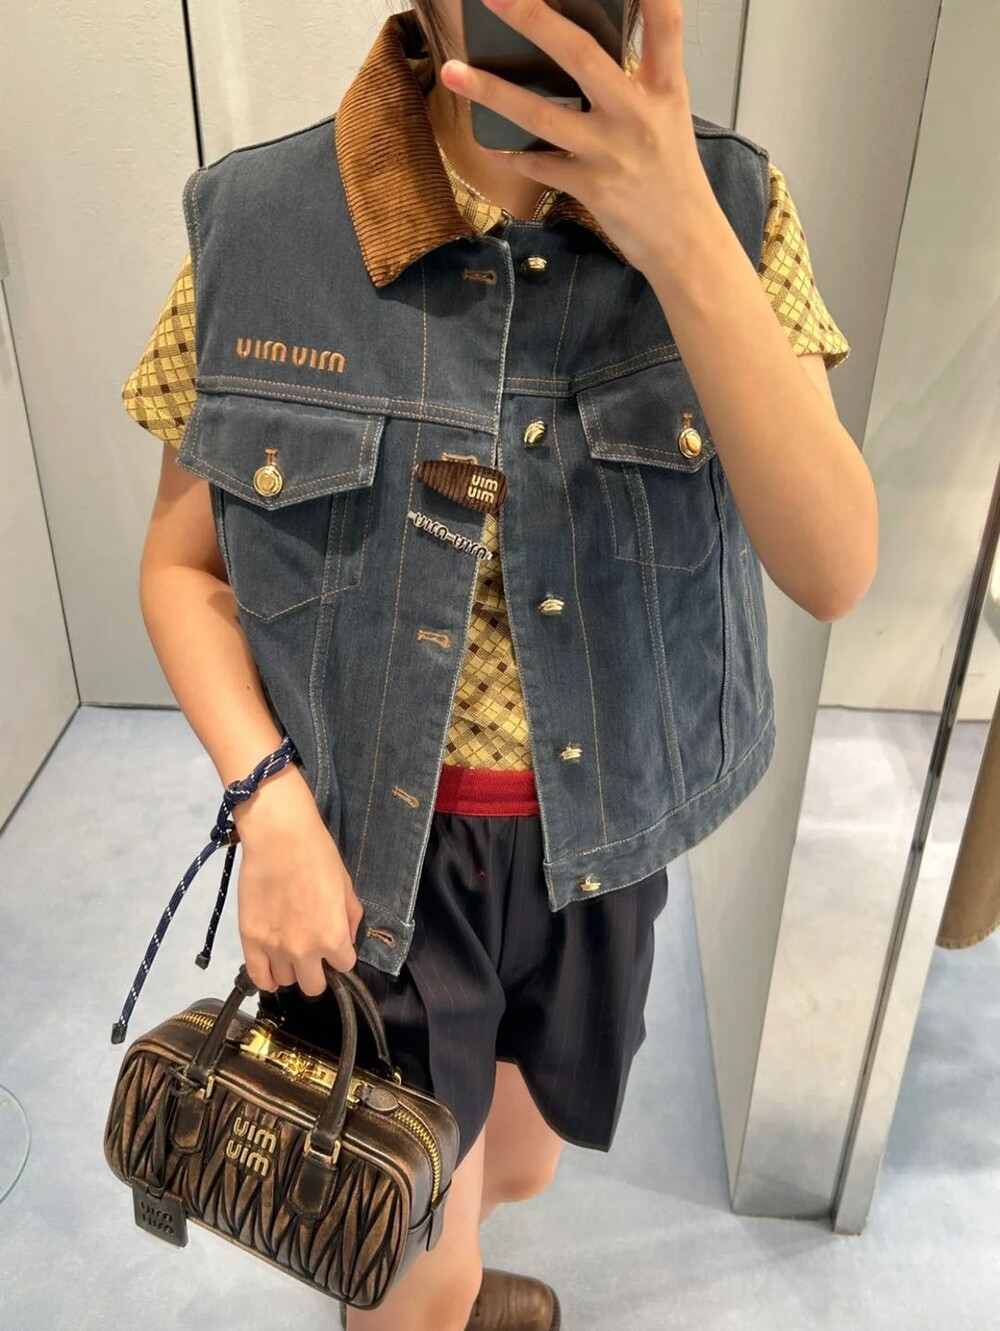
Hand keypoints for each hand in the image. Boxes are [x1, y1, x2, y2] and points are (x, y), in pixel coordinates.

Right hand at [232, 765, 364, 994]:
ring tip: (289, 949)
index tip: (334, 944)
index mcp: (333, 938)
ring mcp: (274, 948)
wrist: (279, 837)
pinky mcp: (249, 940)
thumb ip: (350, 920)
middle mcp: (305, 951)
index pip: (344, 966)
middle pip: (313, 986)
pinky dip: (267, 978)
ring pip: (286, 982)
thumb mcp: (346, 887)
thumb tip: (346, 941)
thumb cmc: (318, 856)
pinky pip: (258, 977)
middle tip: (312, 951)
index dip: (340, 955)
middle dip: (317, 970)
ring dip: (291, 969)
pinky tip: (272, 969)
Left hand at [439, 0, 719, 277]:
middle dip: (535, 19)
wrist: (685, 242)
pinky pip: (539, 165)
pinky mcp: (592, 187)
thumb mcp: (670, 116)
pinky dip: (511, 154)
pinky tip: (487, 142)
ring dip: (492, 92)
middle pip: (582, 55)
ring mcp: (611, 152)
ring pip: (542, 114)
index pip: (665, 23)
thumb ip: (640, 77)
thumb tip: (585, 46)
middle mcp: (637, 114)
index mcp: (665, 89)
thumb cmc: (673, 175)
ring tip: (452, 71)